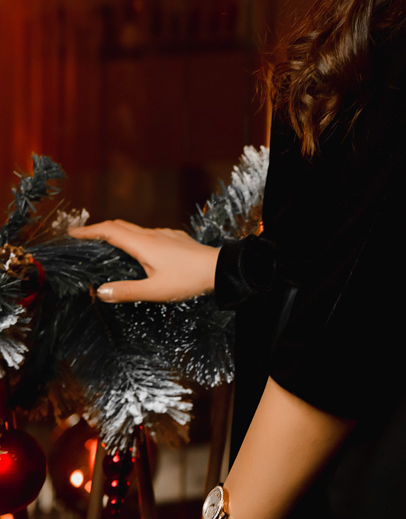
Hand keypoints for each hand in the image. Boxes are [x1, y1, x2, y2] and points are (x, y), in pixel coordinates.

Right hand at [67, 220, 219, 302]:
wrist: (220, 268)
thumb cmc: (188, 280)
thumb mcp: (155, 291)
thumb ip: (127, 291)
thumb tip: (100, 291)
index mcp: (143, 244)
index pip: (110, 231)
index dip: (89, 231)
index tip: (72, 232)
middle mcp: (152, 234)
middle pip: (120, 226)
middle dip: (99, 229)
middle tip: (83, 237)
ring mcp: (165, 235)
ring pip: (136, 230)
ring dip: (118, 233)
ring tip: (107, 245)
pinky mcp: (175, 239)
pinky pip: (149, 234)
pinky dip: (135, 238)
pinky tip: (140, 251)